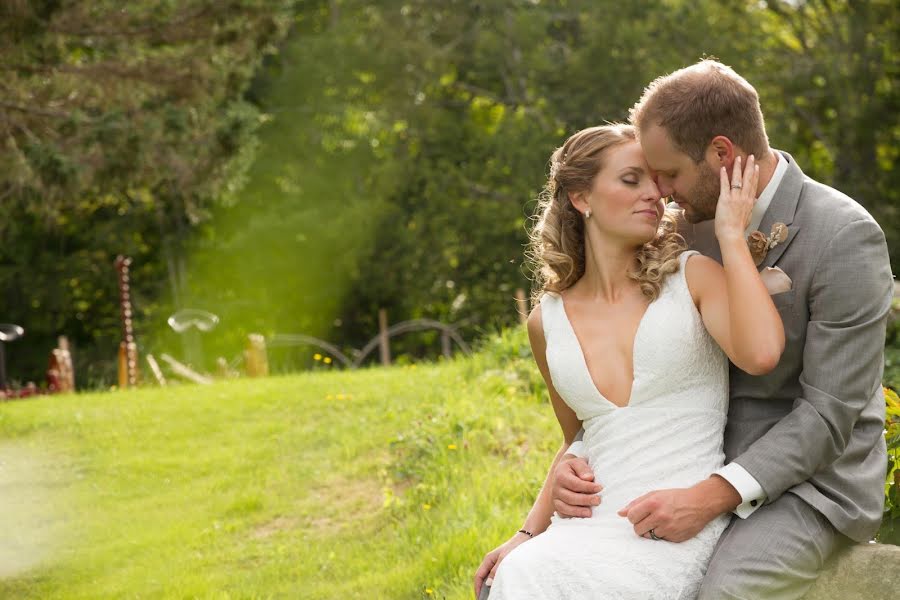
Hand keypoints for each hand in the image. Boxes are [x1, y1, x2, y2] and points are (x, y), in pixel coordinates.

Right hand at [473, 531, 530, 596]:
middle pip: (482, 578)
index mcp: (488, 559)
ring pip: (489, 577)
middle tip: (484, 599)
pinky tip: (499, 588)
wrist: (526, 538)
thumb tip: (488, 584)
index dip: (477, 588)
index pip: (478, 576)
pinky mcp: (502, 563)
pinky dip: (495, 582)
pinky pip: (496, 575)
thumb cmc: (515, 547)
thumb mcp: (505, 559)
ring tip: (492, 596)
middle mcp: (490, 561)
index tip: (479, 599)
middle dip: (482, 589)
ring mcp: (496, 562)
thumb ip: (496, 571)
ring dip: (489, 586)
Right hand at [552, 454, 601, 517]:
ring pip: (565, 508)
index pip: (574, 484)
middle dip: (585, 500)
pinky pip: (563, 514)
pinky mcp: (557, 507)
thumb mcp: (578, 463)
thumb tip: (589, 478)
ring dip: (578, 511)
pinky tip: (582, 518)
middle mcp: (555, 488)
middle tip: (598, 501)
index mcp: (560, 475)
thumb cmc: (574, 468)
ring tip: (590, 513)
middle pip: (570, 497)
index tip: (600, 488)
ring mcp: (555, 498)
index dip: (587, 487)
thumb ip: (583, 469)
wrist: (564, 472)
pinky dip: (572, 517)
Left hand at [617, 477, 738, 542]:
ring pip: (647, 536)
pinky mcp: (675, 538)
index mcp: (653, 503)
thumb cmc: (675, 497)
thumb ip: (636, 503)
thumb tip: (620, 513)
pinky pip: (660, 540)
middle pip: (637, 529)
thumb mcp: (654, 494)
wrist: (699, 504)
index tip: (639, 515)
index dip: (633, 517)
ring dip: (650, 531)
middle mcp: (660, 516)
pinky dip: (662, 535)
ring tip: (659, 523)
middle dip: (640, 525)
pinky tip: (669, 526)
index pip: (631, 517)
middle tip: (649, 519)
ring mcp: (668, 528)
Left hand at [714, 154, 759, 243]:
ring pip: (737, 179)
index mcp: (750, 202)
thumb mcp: (748, 217)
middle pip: (748, 178)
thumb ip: (750, 208)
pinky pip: (725, 184)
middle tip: (750, 156)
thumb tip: (754, 202)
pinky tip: (723, 168)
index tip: (756, 166)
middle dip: (749, 166)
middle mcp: (744, 197)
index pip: (753, 185)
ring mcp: (735, 197)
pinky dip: (724, 176)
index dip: (755, 174)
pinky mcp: (725, 199)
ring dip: (738, 167)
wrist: (732, 234)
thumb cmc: (738, 229)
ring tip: (738, 158)